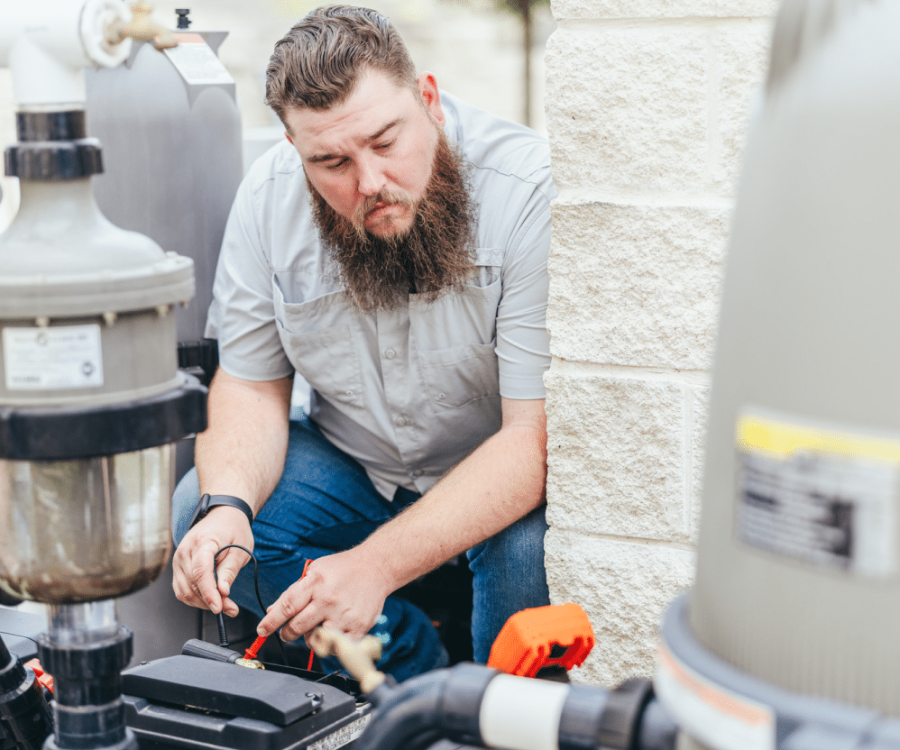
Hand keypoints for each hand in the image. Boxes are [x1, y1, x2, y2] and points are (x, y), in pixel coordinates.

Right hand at [172, 506, 253, 616]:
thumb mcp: (241, 548)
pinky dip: (195, 598)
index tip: (219, 607)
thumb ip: (230, 570)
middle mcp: (185, 550)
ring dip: (203, 602)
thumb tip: (223, 592)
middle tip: (231, 608)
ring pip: (185, 591)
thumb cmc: (234, 529)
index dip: (209, 592)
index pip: (201, 571)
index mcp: (202, 542)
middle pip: (192, 584)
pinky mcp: (178, 566)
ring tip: (224, 605)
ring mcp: (178, 558)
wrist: (223, 515)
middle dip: (211, 601)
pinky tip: (210, 599)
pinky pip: (182, 589)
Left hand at [256, 549, 392, 641]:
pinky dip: (331, 644)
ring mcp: (344, 615)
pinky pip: (336, 647)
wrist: (377, 567)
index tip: (262, 630)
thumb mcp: (315, 571)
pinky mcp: (358, 627)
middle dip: (288, 633)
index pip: (286, 607)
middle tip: (289, 631)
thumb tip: (274, 611)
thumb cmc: (344, 568)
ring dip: (311, 638)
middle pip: (297, 628)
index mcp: (316, 583)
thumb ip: (294, 591)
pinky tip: (334, 631)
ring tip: (318, 626)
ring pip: (315, 641)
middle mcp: (329, 600)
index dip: (271, 622)